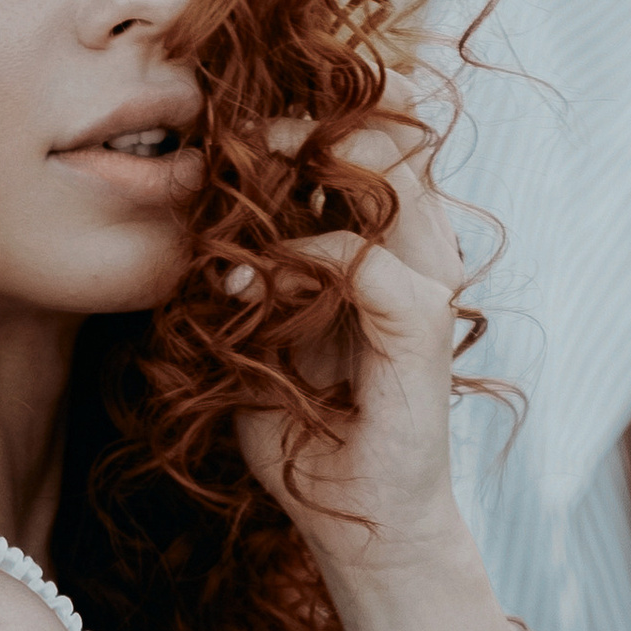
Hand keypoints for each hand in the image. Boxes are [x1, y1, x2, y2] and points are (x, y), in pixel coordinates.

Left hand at [229, 115, 469, 601]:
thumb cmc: (306, 426)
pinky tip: (238, 286)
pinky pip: (362, 264)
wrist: (359, 521)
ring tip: (240, 182)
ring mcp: (431, 287)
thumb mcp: (262, 323)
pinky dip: (296, 260)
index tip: (235, 123)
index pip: (377, 133)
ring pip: (391, 178)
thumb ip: (249, 263)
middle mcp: (423, 251)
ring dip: (308, 167)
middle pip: (394, 132)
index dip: (315, 108)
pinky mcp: (422, 332)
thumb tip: (199, 203)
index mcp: (394, 240)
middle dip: (309, 119)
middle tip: (236, 137)